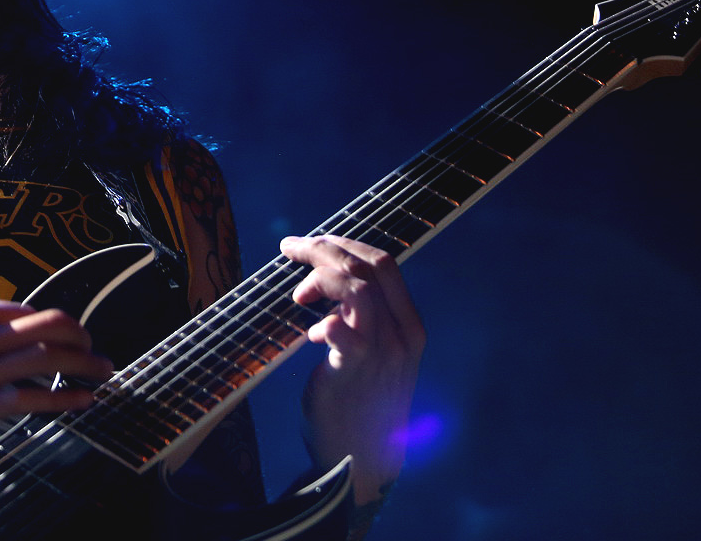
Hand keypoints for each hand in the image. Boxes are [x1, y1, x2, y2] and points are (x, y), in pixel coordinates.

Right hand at [0, 299, 113, 440]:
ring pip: (45, 362)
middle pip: (48, 330)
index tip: (75, 333)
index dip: (59, 323)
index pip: (28, 312)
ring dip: (83, 367)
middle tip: (99, 352)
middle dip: (82, 341)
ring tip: (104, 373)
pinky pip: (26, 400)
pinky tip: (80, 401)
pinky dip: (61, 399)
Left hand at [280, 234, 424, 499]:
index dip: (345, 244)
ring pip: (357, 288)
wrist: (364, 458)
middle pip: (369, 267)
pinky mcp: (354, 371)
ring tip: (300, 296)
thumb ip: (363, 318)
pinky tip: (310, 338)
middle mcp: (402, 335)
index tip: (314, 242)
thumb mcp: (375, 352)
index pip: (384, 263)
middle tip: (291, 248)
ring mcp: (381, 353)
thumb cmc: (361, 399)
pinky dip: (320, 322)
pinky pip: (339, 329)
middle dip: (325, 248)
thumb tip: (326, 278)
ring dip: (320, 278)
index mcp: (409, 324)